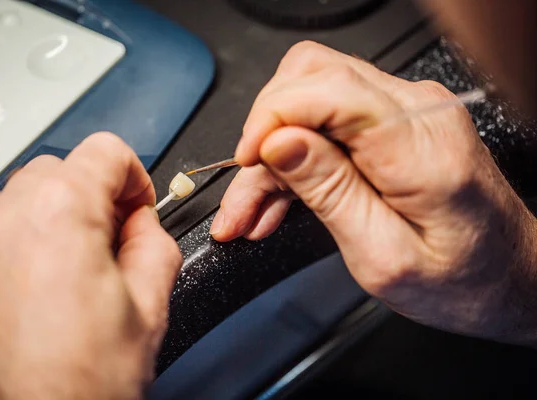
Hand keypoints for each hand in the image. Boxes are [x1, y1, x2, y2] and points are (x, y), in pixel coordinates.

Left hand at [0, 133, 181, 398]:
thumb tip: (142, 223)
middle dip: (94, 197)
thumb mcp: (149, 307)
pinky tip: (43, 292)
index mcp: (58, 215)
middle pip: (60, 170)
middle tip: (114, 243)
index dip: (135, 177)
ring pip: (25, 199)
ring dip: (58, 219)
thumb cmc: (78, 387)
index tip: (138, 207)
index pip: (105, 150)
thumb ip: (155, 242)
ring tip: (78, 274)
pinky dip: (24, 244)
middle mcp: (2, 220)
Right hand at [212, 41, 536, 343]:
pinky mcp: (396, 125)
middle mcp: (418, 112)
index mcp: (420, 148)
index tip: (247, 161)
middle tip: (245, 195)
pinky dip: (294, 156)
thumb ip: (330, 192)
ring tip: (250, 211)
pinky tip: (275, 200)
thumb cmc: (463, 280)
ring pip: (311, 100)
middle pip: (312, 79)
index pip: (328, 88)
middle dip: (263, 134)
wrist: (508, 277)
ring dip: (272, 153)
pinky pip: (328, 120)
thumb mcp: (384, 256)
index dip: (272, 116)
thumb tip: (279, 142)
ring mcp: (407, 112)